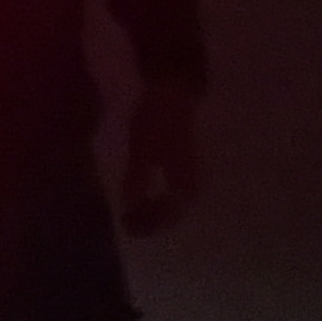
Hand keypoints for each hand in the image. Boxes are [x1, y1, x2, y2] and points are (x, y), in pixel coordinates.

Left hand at [114, 92, 199, 236]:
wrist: (170, 95)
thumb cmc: (156, 120)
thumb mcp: (141, 150)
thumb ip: (137, 179)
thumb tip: (130, 207)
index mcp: (185, 179)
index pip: (171, 213)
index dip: (150, 223)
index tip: (129, 225)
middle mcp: (193, 183)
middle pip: (174, 214)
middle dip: (151, 223)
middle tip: (128, 226)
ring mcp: (190, 178)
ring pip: (174, 207)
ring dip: (154, 216)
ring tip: (132, 217)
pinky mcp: (182, 172)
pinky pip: (173, 197)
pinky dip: (157, 205)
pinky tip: (141, 203)